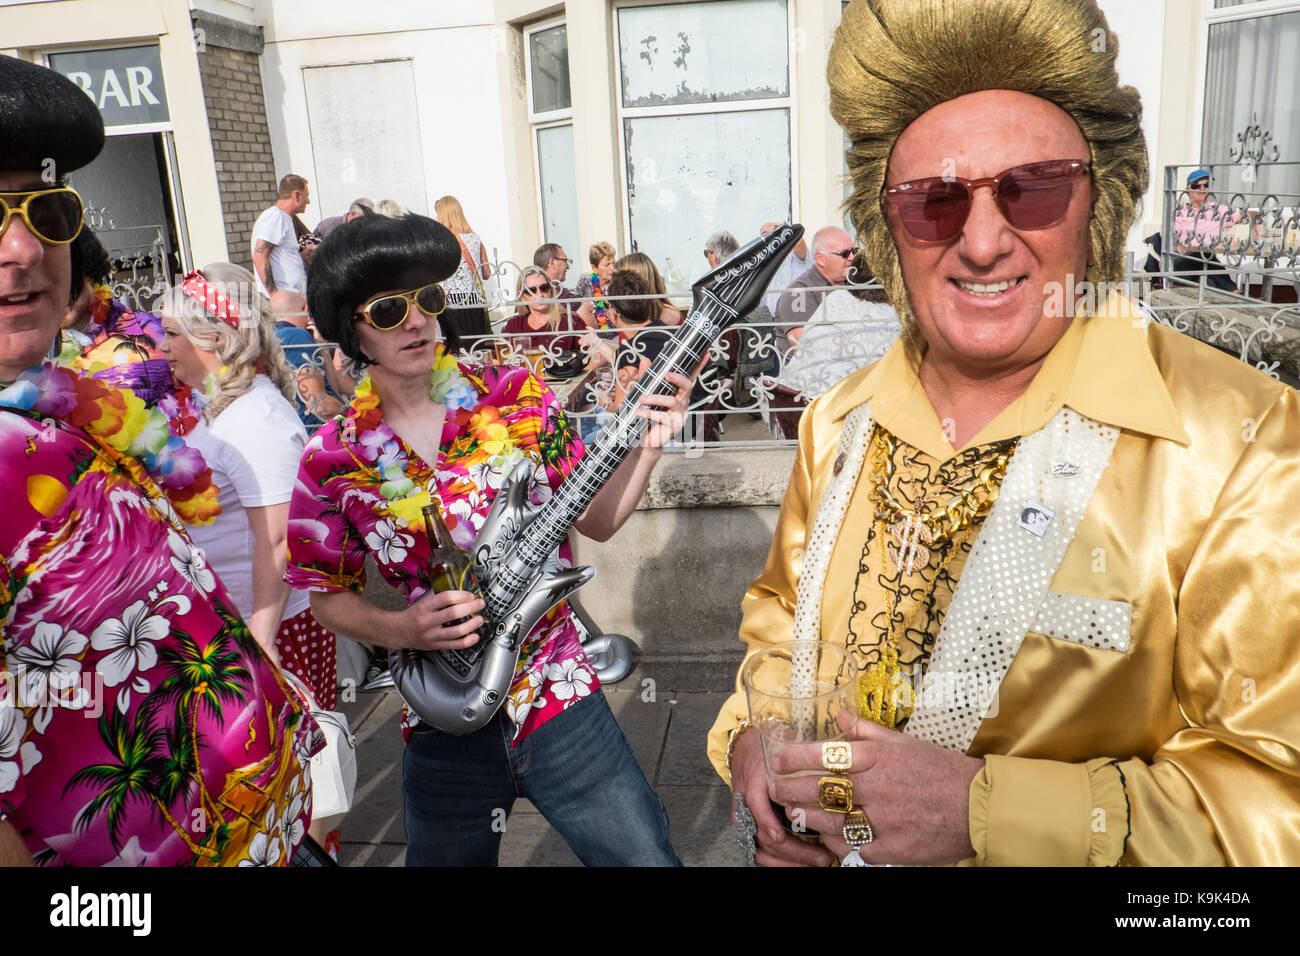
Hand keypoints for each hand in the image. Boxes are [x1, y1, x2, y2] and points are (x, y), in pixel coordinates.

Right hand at [396, 590, 484, 650]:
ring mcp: (432, 635)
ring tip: (479, 619)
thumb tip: (461, 593)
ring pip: (456, 631)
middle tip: (480, 604)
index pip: (446, 598)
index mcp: (425, 607)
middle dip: (471, 607)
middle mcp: (428, 621)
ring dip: (472, 624)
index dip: (461, 595)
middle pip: (453, 613)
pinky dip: (467, 641)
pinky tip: (475, 636)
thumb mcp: (423, 602)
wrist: (398, 632)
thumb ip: (439, 599)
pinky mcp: (435, 645)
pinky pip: (455, 645)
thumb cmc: (413, 615)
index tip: (470, 595)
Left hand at [633, 358, 705, 449]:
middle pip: (687, 386)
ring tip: (641, 398)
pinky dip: (650, 413)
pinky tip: (640, 412)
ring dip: (655, 398)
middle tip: (666, 374)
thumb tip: (645, 360)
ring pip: (672, 401)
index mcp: (678, 394)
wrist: (646, 438)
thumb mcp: (646, 394)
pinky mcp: (674, 426)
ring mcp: (680, 415)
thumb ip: (647, 378)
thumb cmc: (649, 415)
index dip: (699, 366)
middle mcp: (683, 403)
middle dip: (678, 378)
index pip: (690, 377)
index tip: (706, 354)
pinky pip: (664, 417)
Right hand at [729, 727, 835, 866]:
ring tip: (817, 862)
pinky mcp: (750, 829)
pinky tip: (800, 865)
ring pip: (762, 850)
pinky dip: (780, 863)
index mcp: (755, 782)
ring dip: (790, 861)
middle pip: (764, 836)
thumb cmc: (770, 748)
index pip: (757, 807)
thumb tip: (840, 762)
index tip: (784, 836)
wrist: (744, 749)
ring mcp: (746, 819)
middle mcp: (747, 804)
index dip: (770, 824)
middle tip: (823, 856)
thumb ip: (804, 758)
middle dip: (794, 851)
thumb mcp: (782, 746)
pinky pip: (760, 852)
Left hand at [768, 715, 984, 865]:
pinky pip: (853, 846)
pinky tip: (824, 836)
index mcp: (880, 757)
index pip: (827, 754)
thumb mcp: (906, 743)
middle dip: (790, 788)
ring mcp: (884, 820)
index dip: (797, 757)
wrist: (978, 806)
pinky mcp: (892, 849)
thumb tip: (840, 714)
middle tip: (773, 788)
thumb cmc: (941, 770)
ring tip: (791, 811)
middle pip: (821, 788)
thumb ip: (868, 731)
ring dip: (806, 816)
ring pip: (831, 820)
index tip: (778, 759)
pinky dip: (835, 841)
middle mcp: (878, 787)